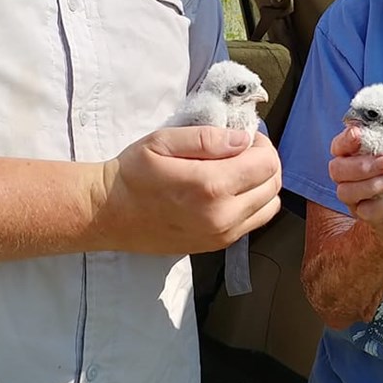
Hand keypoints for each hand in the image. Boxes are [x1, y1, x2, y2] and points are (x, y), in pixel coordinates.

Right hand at [94, 127, 280, 255]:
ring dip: (262, 184)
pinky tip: (229, 191)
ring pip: (269, 206)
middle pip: (273, 185)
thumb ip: (207, 138)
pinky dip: (253, 204)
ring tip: (237, 171)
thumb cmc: (133, 173)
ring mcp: (222, 235)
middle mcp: (223, 215)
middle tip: (242, 151)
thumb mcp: (163, 142)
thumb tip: (243, 140)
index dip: (261, 145)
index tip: (243, 137)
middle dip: (265, 162)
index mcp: (211, 186)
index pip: (267, 164)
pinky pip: (254, 222)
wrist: (109, 214)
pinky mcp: (217, 245)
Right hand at [327, 126, 382, 247]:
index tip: (358, 134)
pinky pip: (366, 212)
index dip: (346, 139)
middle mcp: (344, 174)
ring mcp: (350, 196)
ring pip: (347, 191)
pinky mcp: (361, 214)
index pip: (339, 144)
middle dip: (362, 165)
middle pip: (337, 169)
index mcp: (350, 153)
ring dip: (373, 185)